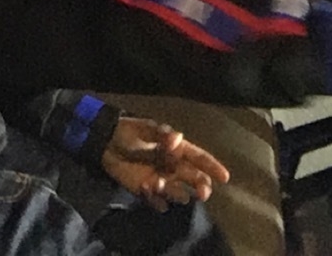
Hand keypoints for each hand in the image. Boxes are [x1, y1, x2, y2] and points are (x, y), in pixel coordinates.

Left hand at [101, 116, 228, 211]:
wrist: (106, 143)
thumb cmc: (129, 132)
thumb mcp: (145, 129)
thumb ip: (162, 135)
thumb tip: (178, 139)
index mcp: (175, 149)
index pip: (199, 158)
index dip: (212, 167)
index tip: (225, 177)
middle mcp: (172, 166)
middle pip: (194, 180)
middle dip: (201, 186)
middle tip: (202, 193)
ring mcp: (161, 179)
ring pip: (178, 193)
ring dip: (173, 192)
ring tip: (158, 184)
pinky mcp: (147, 191)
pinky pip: (158, 202)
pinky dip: (156, 202)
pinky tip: (151, 195)